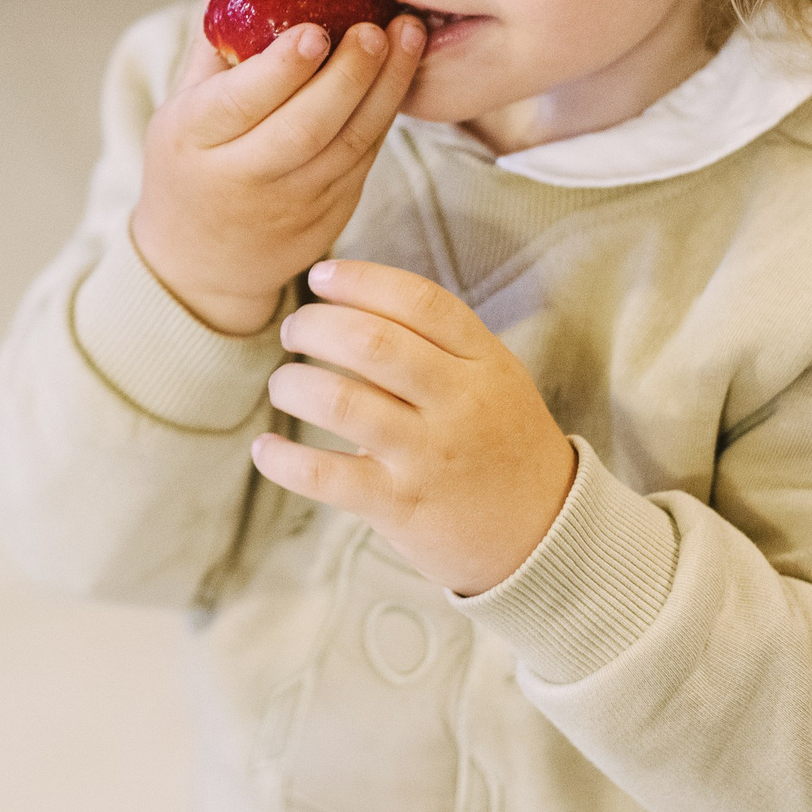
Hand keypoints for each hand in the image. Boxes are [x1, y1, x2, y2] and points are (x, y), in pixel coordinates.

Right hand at [131, 0, 425, 335]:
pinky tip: (402, 70)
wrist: (203, 261)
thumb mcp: (181, 105)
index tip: (314, 29)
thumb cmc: (191, 164)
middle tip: (375, 27)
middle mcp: (242, 176)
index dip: (280, 69)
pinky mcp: (331, 214)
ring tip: (406, 33)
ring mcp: (292, 202)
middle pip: (304, 128)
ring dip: (384, 88)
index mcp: (193, 141)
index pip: (239, 103)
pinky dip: (385, 112)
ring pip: (348, 145)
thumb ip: (210, 42)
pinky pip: (365, 158)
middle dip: (347, 76)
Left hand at [253, 259, 577, 596]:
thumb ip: (439, 340)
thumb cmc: (501, 441)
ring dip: (293, 383)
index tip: (321, 276)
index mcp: (483, 362)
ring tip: (283, 383)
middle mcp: (458, 403)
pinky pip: (327, 476)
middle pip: (372, 342)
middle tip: (294, 329)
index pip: (419, 301)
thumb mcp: (494, 378)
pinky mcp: (401, 506)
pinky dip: (283, 460)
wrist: (545, 534)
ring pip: (341, 401)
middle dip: (315, 324)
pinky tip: (266, 448)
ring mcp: (429, 456)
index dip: (361, 279)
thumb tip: (354, 295)